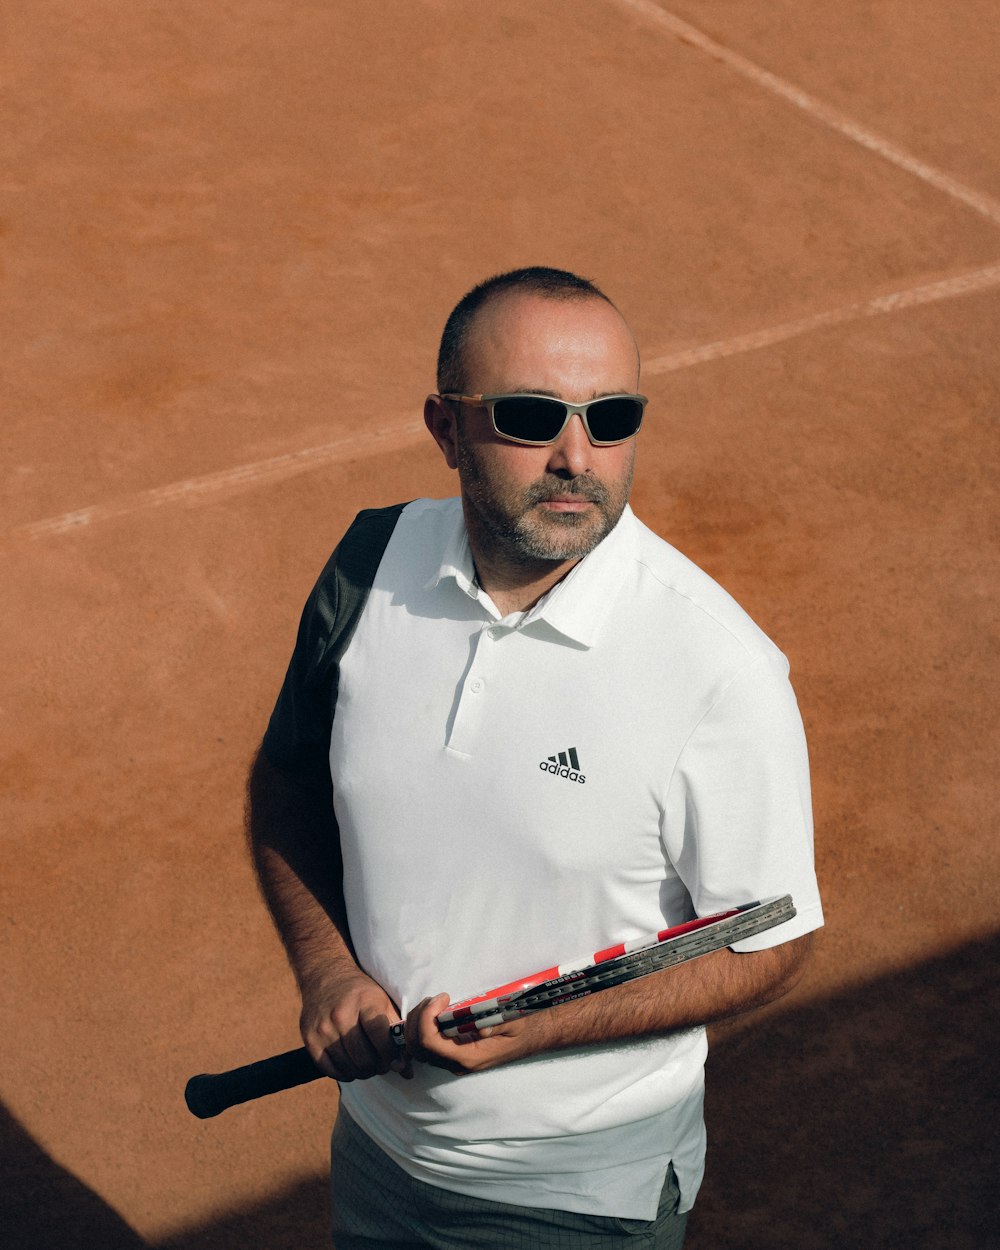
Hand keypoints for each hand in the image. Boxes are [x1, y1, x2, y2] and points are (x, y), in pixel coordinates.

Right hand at [300, 968, 411, 1081]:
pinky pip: (329, 1069)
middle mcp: (341, 1014)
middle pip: (363, 1056)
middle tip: (382, 1065)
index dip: (390, 1054)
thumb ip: (396, 1032)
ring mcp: (323, 1028)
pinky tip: (351, 1067)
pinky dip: (344, 1074)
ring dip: (362, 1072)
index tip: (396, 1062)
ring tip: (369, 1066)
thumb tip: (407, 1071)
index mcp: (364, 1001)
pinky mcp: (309, 1038)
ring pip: (347, 1066)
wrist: (325, 976)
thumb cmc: (360, 992)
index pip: (379, 1035)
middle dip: (378, 1067)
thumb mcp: (382, 1001)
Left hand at [400, 993, 551, 1074]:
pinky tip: (437, 1010)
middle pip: (417, 1046)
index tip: (444, 997)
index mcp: (469, 1057)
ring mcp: (452, 1060)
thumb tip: (479, 1027)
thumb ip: (497, 1024)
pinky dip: (423, 1024)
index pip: (430, 1043)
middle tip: (437, 998)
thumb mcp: (513, 1022)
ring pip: (417, 1046)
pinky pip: (426, 1044)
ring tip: (436, 1002)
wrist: (531, 1039)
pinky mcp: (452, 1053)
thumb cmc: (522, 1029)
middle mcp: (456, 1063)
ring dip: (419, 1020)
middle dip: (419, 1018)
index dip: (427, 1017)